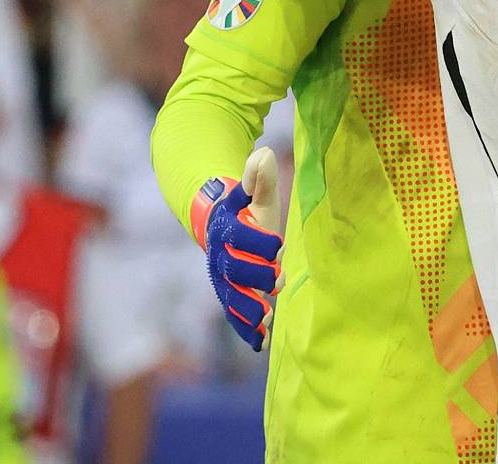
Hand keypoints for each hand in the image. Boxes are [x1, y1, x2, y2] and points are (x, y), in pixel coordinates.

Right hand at [191, 147, 284, 350]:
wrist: (222, 226)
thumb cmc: (247, 209)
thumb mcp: (256, 192)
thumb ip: (259, 177)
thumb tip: (263, 154)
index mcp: (226, 227)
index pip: (238, 236)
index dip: (256, 241)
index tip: (277, 247)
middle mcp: (220, 255)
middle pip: (232, 270)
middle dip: (254, 277)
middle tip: (277, 282)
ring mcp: (223, 277)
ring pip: (230, 296)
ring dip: (246, 309)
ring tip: (265, 320)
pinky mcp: (230, 294)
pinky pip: (234, 313)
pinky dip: (246, 329)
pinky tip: (261, 343)